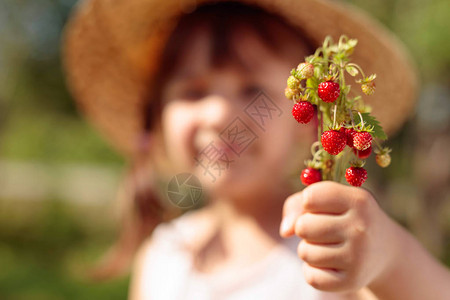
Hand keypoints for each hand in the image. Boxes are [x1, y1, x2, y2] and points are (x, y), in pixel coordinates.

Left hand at [279, 181, 397, 292]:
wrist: (384, 249)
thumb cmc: (346, 217)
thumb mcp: (329, 200)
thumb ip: (297, 204)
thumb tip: (285, 231)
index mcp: (358, 201)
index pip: (310, 197)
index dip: (308, 202)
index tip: (319, 206)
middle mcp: (360, 228)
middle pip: (303, 226)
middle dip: (305, 227)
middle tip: (323, 229)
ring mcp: (357, 257)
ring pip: (304, 252)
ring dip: (309, 249)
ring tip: (327, 246)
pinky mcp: (351, 281)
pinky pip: (311, 276)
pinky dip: (313, 271)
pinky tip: (329, 264)